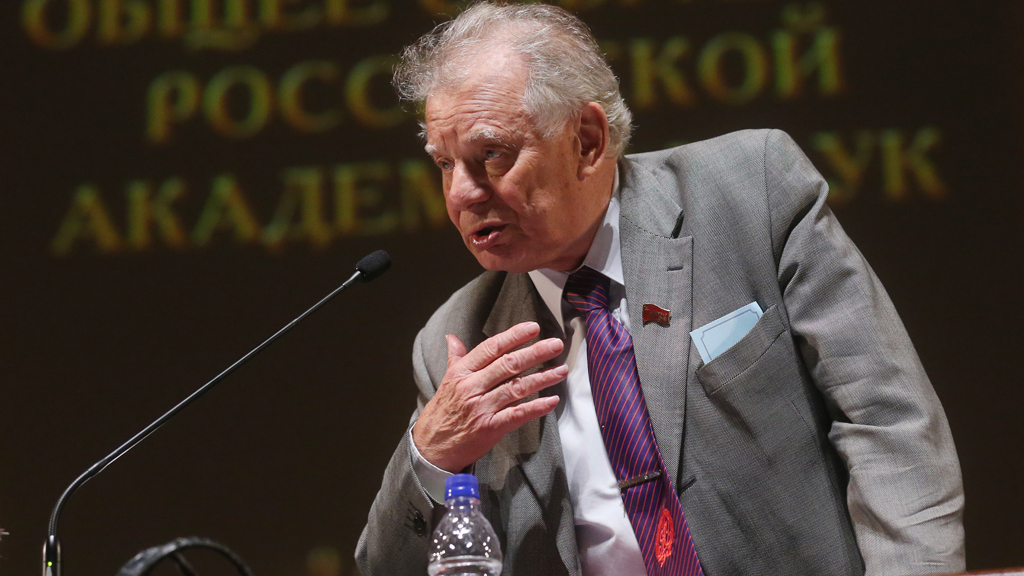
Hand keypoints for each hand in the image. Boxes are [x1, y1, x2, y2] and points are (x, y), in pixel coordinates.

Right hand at [412, 321, 566, 472]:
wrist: (430, 448)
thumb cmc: (442, 412)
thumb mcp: (446, 381)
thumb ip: (455, 358)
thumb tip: (451, 337)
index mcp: (462, 372)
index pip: (491, 348)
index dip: (514, 336)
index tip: (533, 328)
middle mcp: (472, 387)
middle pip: (508, 364)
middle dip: (535, 353)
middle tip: (556, 344)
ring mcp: (481, 408)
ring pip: (516, 387)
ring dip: (542, 378)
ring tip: (561, 370)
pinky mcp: (490, 428)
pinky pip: (516, 415)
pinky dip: (535, 407)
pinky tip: (551, 400)